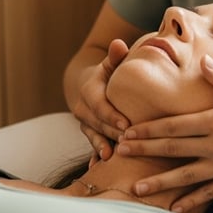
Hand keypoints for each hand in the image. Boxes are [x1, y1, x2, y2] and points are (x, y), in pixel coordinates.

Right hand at [71, 39, 130, 159]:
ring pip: (94, 136)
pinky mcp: (89, 133)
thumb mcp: (111, 63)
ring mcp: (84, 123)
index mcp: (89, 91)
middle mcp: (83, 108)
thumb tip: (118, 43)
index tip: (126, 124)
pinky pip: (91, 145)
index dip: (112, 115)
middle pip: (98, 123)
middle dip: (113, 134)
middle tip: (129, 143)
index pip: (100, 105)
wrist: (90, 85)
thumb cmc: (109, 72)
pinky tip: (97, 168)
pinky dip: (95, 156)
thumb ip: (115, 56)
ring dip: (103, 147)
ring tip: (115, 158)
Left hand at [117, 54, 212, 212]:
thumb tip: (203, 62)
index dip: (149, 129)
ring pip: (186, 176)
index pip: (176, 125)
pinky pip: (210, 192)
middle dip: (145, 151)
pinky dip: (191, 201)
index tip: (129, 131)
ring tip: (136, 188)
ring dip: (160, 181)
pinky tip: (175, 207)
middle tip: (119, 153)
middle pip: (174, 149)